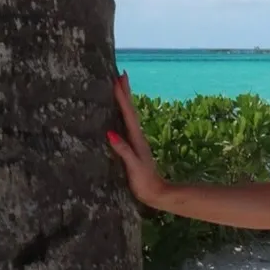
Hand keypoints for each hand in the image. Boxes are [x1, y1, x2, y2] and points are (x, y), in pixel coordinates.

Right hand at [106, 72, 167, 205]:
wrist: (159, 194)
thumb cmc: (144, 182)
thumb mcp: (134, 167)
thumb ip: (124, 150)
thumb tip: (111, 132)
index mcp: (136, 138)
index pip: (128, 113)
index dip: (123, 96)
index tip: (119, 78)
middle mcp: (137, 136)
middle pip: (130, 110)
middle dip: (125, 92)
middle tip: (121, 74)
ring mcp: (136, 141)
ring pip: (129, 115)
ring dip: (125, 100)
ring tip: (119, 87)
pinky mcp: (134, 148)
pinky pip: (126, 125)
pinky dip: (123, 114)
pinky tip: (119, 115)